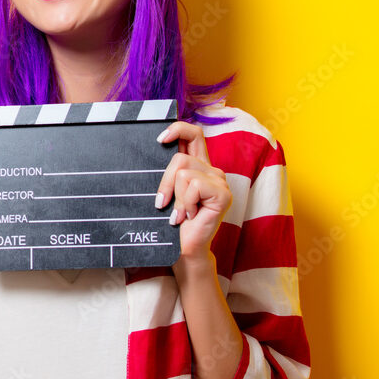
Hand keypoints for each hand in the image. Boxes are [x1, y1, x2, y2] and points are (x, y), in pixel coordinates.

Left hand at [154, 121, 231, 261]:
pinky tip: (190, 216)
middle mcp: (211, 170)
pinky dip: (186, 204)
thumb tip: (155, 149)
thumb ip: (168, 172)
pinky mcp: (223, 193)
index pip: (194, 134)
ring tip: (180, 214)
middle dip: (164, 182)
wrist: (185, 249)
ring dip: (176, 198)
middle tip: (161, 203)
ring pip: (183, 173)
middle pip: (180, 157)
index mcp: (198, 165)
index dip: (178, 129)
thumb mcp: (168, 192)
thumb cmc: (174, 222)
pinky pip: (194, 186)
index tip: (160, 140)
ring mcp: (219, 181)